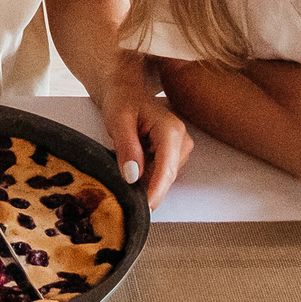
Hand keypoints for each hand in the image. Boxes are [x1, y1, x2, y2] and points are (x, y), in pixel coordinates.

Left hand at [101, 79, 191, 203]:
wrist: (126, 92)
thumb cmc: (122, 102)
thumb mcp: (118, 121)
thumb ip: (127, 148)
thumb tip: (133, 176)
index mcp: (171, 130)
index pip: (167, 169)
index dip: (156, 192)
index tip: (145, 209)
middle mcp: (182, 140)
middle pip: (167, 177)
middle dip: (148, 189)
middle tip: (125, 199)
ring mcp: (180, 148)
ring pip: (164, 177)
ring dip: (146, 181)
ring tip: (125, 169)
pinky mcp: (175, 154)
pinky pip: (160, 174)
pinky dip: (146, 176)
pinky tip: (133, 167)